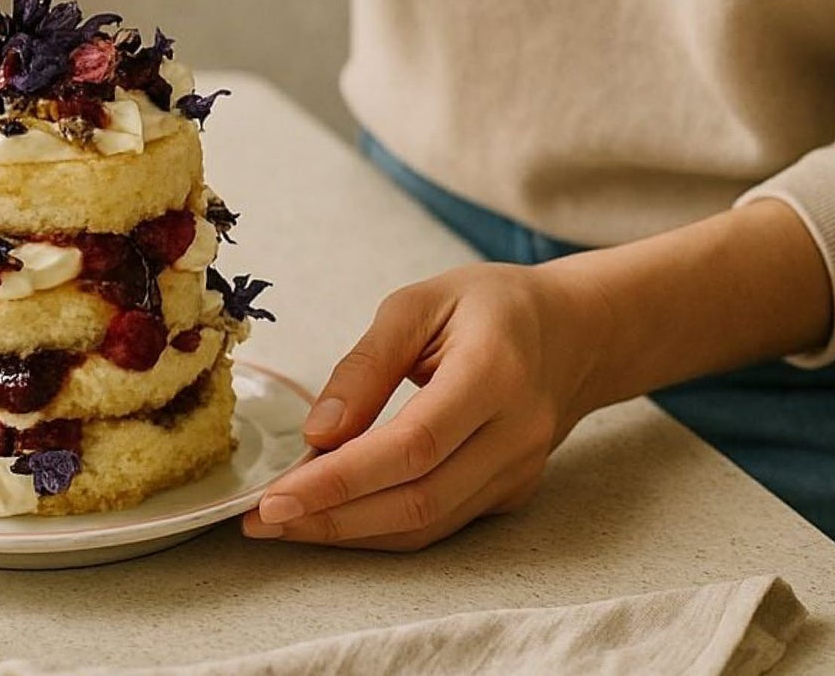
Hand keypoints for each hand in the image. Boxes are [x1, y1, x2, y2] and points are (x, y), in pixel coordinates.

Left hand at [243, 262, 609, 549]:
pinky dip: (381, 526)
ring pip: (428, 524)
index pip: (413, 445)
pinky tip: (333, 515)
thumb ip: (367, 363)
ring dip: (350, 532)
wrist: (572, 332)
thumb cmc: (489, 305)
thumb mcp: (420, 302)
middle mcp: (515, 433)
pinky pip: (440, 523)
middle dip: (333, 517)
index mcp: (494, 372)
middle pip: (418, 499)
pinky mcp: (510, 494)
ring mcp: (518, 471)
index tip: (277, 495)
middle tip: (262, 520)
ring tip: (284, 523)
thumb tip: (318, 431)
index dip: (342, 479)